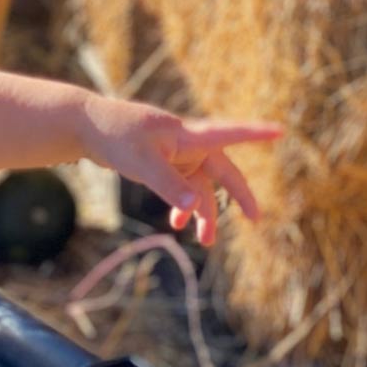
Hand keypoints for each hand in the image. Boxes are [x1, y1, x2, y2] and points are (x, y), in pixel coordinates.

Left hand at [81, 97, 282, 245]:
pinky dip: (182, 204)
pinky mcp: (163, 161)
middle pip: (221, 171)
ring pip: (199, 186)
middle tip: (255, 219)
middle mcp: (187, 143)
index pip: (229, 134)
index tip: (280, 131)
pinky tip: (176, 223)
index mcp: (187, 136)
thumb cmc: (114, 136)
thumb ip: (169, 186)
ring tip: (206, 241)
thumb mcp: (142, 164)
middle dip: (238, 195)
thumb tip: (193, 209)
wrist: (86, 126)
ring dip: (203, 211)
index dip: (256, 134)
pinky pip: (181, 186)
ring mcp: (175, 154)